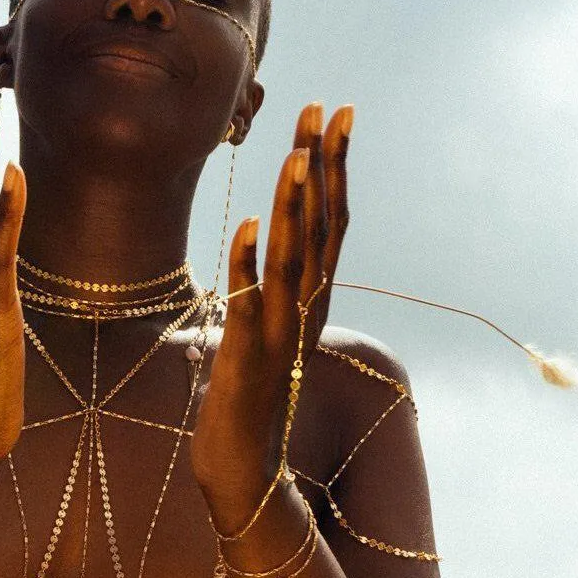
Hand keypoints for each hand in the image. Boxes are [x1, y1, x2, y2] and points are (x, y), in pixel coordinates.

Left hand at [191, 104, 352, 535]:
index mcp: (312, 299)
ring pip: (292, 261)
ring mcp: (279, 336)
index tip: (336, 113)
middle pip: (320, 228)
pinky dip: (247, 269)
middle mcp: (305, 311)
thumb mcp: (271, 328)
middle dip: (322, 166)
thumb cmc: (251, 396)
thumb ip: (278, 284)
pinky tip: (242, 230)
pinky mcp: (246, 361)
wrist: (245, 469)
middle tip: (322, 108)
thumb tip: (272, 236)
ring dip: (293, 209)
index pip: (331, 220)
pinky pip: (247, 308)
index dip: (335, 166)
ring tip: (294, 158)